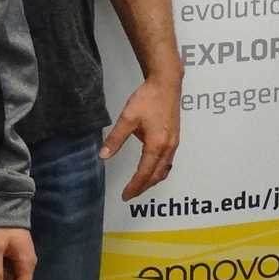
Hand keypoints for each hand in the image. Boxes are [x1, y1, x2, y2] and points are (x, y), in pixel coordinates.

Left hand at [101, 74, 181, 198]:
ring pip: (164, 170)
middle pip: (157, 175)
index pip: (144, 172)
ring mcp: (174, 143)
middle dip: (143, 187)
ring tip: (139, 186)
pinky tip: (150, 169)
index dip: (134, 186)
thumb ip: (116, 138)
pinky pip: (168, 162)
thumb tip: (103, 155)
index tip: (125, 195)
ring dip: (152, 181)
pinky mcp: (175, 139)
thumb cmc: (148, 99)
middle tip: (130, 194)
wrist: (166, 84)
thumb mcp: (127, 118)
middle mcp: (168, 147)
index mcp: (156, 144)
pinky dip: (159, 171)